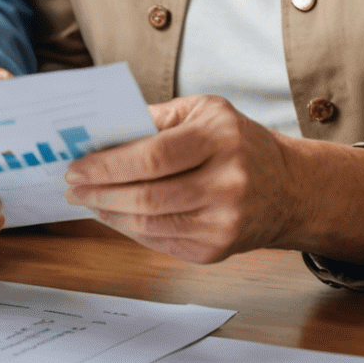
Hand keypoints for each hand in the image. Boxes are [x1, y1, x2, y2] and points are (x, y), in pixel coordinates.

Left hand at [63, 94, 363, 266]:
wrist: (290, 188)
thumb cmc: (238, 141)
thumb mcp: (204, 111)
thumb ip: (155, 118)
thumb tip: (100, 133)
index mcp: (221, 138)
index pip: (153, 156)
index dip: (109, 165)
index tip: (77, 166)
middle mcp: (228, 183)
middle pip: (148, 196)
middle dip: (100, 192)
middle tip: (72, 187)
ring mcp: (225, 222)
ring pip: (151, 225)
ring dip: (110, 214)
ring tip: (87, 200)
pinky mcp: (218, 250)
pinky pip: (161, 242)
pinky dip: (131, 230)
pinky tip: (114, 215)